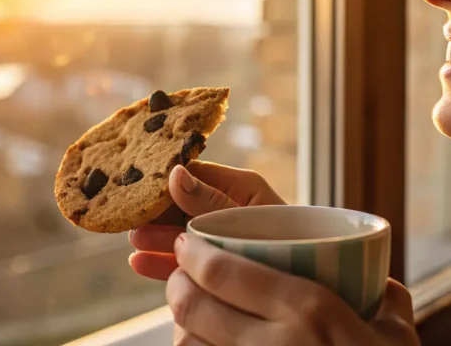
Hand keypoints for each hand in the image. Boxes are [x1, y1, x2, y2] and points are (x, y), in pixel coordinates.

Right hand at [128, 161, 285, 280]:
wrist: (322, 278)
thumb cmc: (294, 239)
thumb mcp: (250, 215)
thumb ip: (212, 200)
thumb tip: (175, 172)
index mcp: (241, 186)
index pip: (192, 172)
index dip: (161, 177)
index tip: (134, 181)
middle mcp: (229, 207)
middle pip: (181, 204)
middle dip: (154, 212)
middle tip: (129, 218)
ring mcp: (223, 236)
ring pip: (181, 233)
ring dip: (156, 237)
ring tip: (135, 241)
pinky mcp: (221, 262)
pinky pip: (188, 260)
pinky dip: (165, 262)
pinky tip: (141, 263)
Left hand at [167, 233, 418, 345]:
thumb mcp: (398, 338)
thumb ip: (388, 302)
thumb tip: (381, 285)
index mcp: (310, 310)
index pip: (223, 271)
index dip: (193, 253)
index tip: (186, 243)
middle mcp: (274, 344)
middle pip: (194, 304)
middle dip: (178, 284)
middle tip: (182, 276)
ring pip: (187, 344)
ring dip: (181, 325)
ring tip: (190, 316)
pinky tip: (203, 345)